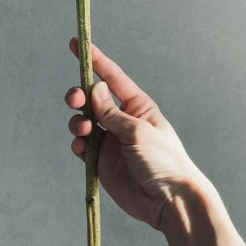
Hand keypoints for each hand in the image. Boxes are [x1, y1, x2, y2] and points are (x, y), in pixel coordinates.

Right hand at [65, 37, 206, 232]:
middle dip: (80, 95)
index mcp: (137, 106)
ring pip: (84, 122)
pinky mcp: (102, 163)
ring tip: (84, 131)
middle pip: (93, 99)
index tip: (76, 43)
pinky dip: (77, 144)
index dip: (94, 60)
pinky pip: (82, 147)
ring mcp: (111, 141)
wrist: (169, 202)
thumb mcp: (138, 132)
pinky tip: (81, 146)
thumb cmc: (164, 161)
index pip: (112, 77)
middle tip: (76, 100)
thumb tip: (95, 89)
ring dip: (78, 122)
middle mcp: (122, 120)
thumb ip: (112, 113)